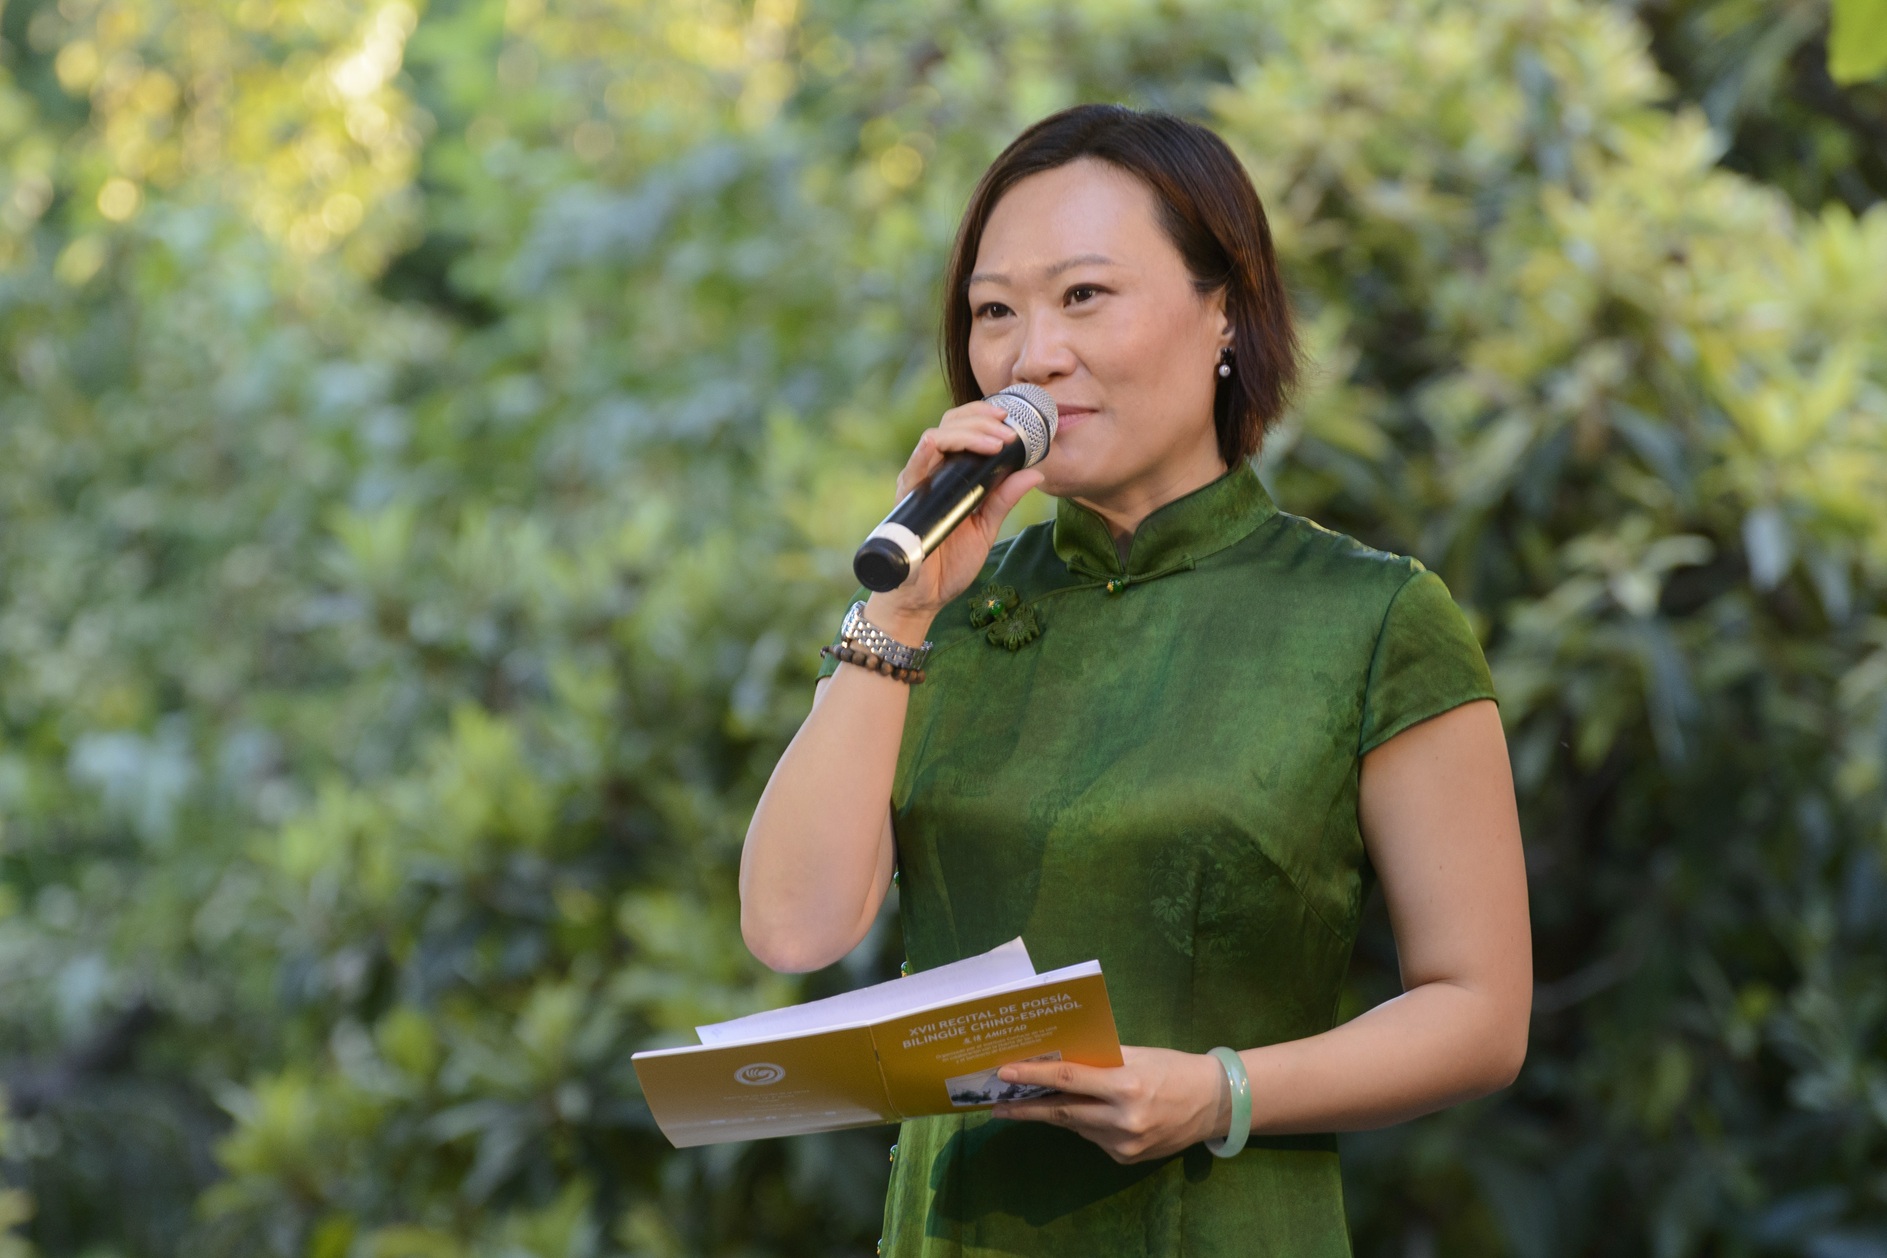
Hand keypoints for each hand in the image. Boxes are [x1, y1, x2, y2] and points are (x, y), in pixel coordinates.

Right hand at [868, 400, 1045, 633]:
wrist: (922, 597)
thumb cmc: (948, 564)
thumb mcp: (986, 528)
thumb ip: (1004, 499)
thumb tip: (1034, 474)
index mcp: (949, 477)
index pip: (961, 431)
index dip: (985, 420)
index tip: (1012, 423)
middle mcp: (930, 473)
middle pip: (950, 424)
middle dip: (981, 418)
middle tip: (1009, 428)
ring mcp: (917, 482)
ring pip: (937, 434)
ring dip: (970, 430)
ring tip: (999, 439)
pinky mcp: (909, 495)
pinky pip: (920, 458)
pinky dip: (945, 443)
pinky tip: (971, 448)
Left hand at [990, 1045, 1231, 1163]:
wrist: (1213, 1103)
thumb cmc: (1172, 1069)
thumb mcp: (1136, 1055)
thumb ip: (1099, 1060)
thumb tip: (1058, 1058)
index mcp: (1126, 1086)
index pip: (1069, 1079)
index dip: (1034, 1076)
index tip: (1005, 1073)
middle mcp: (1123, 1119)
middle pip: (1062, 1112)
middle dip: (1026, 1108)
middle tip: (996, 1105)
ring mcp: (1124, 1144)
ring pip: (1075, 1126)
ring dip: (1052, 1114)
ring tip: (1026, 1105)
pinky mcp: (1125, 1158)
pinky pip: (1093, 1138)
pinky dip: (1084, 1124)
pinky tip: (1086, 1113)